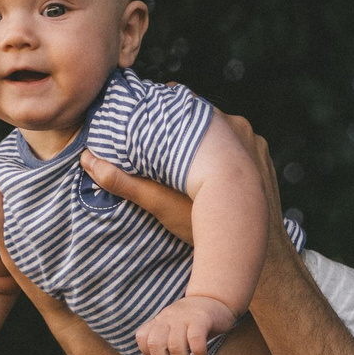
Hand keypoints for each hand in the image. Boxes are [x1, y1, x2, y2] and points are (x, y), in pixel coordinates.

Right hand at [76, 113, 279, 244]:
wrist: (260, 252)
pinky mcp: (265, 156)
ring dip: (204, 135)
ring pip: (223, 128)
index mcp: (213, 128)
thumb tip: (89, 161)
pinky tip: (212, 163)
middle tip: (159, 130)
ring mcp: (255, 141)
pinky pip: (240, 143)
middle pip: (203, 115)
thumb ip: (124, 181)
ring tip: (183, 146)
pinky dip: (225, 147)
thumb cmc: (207, 227)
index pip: (183, 102)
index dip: (163, 105)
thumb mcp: (160, 202)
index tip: (146, 110)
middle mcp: (238, 127)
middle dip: (182, 122)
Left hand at [135, 295, 238, 354]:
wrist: (215, 298)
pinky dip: (199, 354)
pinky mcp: (202, 319)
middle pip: (155, 344)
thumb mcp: (172, 329)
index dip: (150, 354)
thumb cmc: (192, 320)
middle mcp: (168, 318)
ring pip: (175, 346)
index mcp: (159, 321)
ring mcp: (184, 318)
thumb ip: (160, 344)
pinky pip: (195, 340)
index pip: (142, 338)